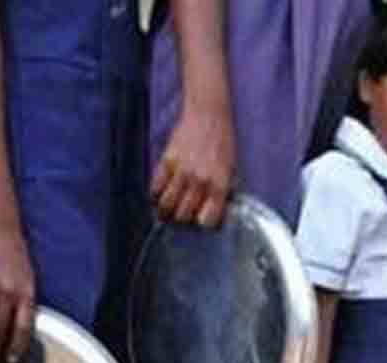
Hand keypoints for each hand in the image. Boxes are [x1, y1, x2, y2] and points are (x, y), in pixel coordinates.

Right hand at [151, 102, 235, 227]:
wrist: (208, 115)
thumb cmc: (223, 142)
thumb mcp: (231, 169)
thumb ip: (222, 191)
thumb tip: (212, 212)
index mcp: (219, 184)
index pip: (207, 219)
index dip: (203, 224)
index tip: (201, 221)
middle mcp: (200, 181)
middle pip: (184, 216)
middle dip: (183, 220)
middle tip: (182, 217)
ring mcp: (181, 171)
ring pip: (166, 205)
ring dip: (166, 212)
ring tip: (167, 212)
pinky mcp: (166, 161)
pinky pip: (155, 186)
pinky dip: (155, 194)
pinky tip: (160, 194)